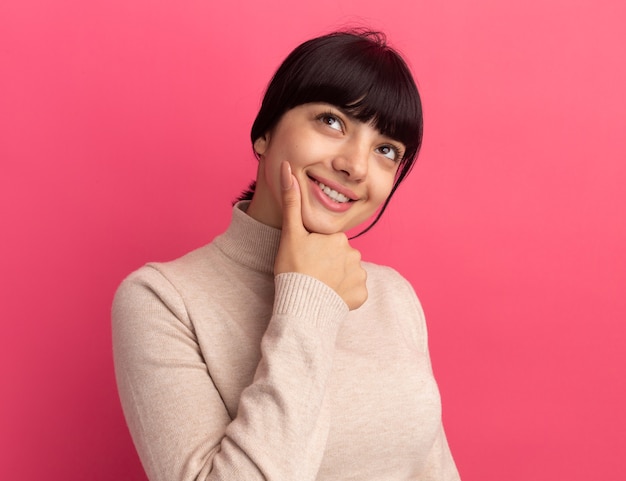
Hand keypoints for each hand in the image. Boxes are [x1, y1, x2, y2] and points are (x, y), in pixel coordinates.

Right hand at [274, 161, 367, 310]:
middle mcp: (354, 254)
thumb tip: (286, 168)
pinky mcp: (362, 295)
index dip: (316, 250)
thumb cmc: (293, 269)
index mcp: (338, 238)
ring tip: (320, 286)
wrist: (301, 305)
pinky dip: (345, 295)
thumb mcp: (290, 234)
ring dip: (337, 279)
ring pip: (348, 273)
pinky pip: (354, 291)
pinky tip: (331, 296)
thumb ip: (291, 202)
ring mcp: (359, 275)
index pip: (329, 242)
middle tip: (311, 273)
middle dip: (327, 263)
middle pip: (339, 256)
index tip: (306, 260)